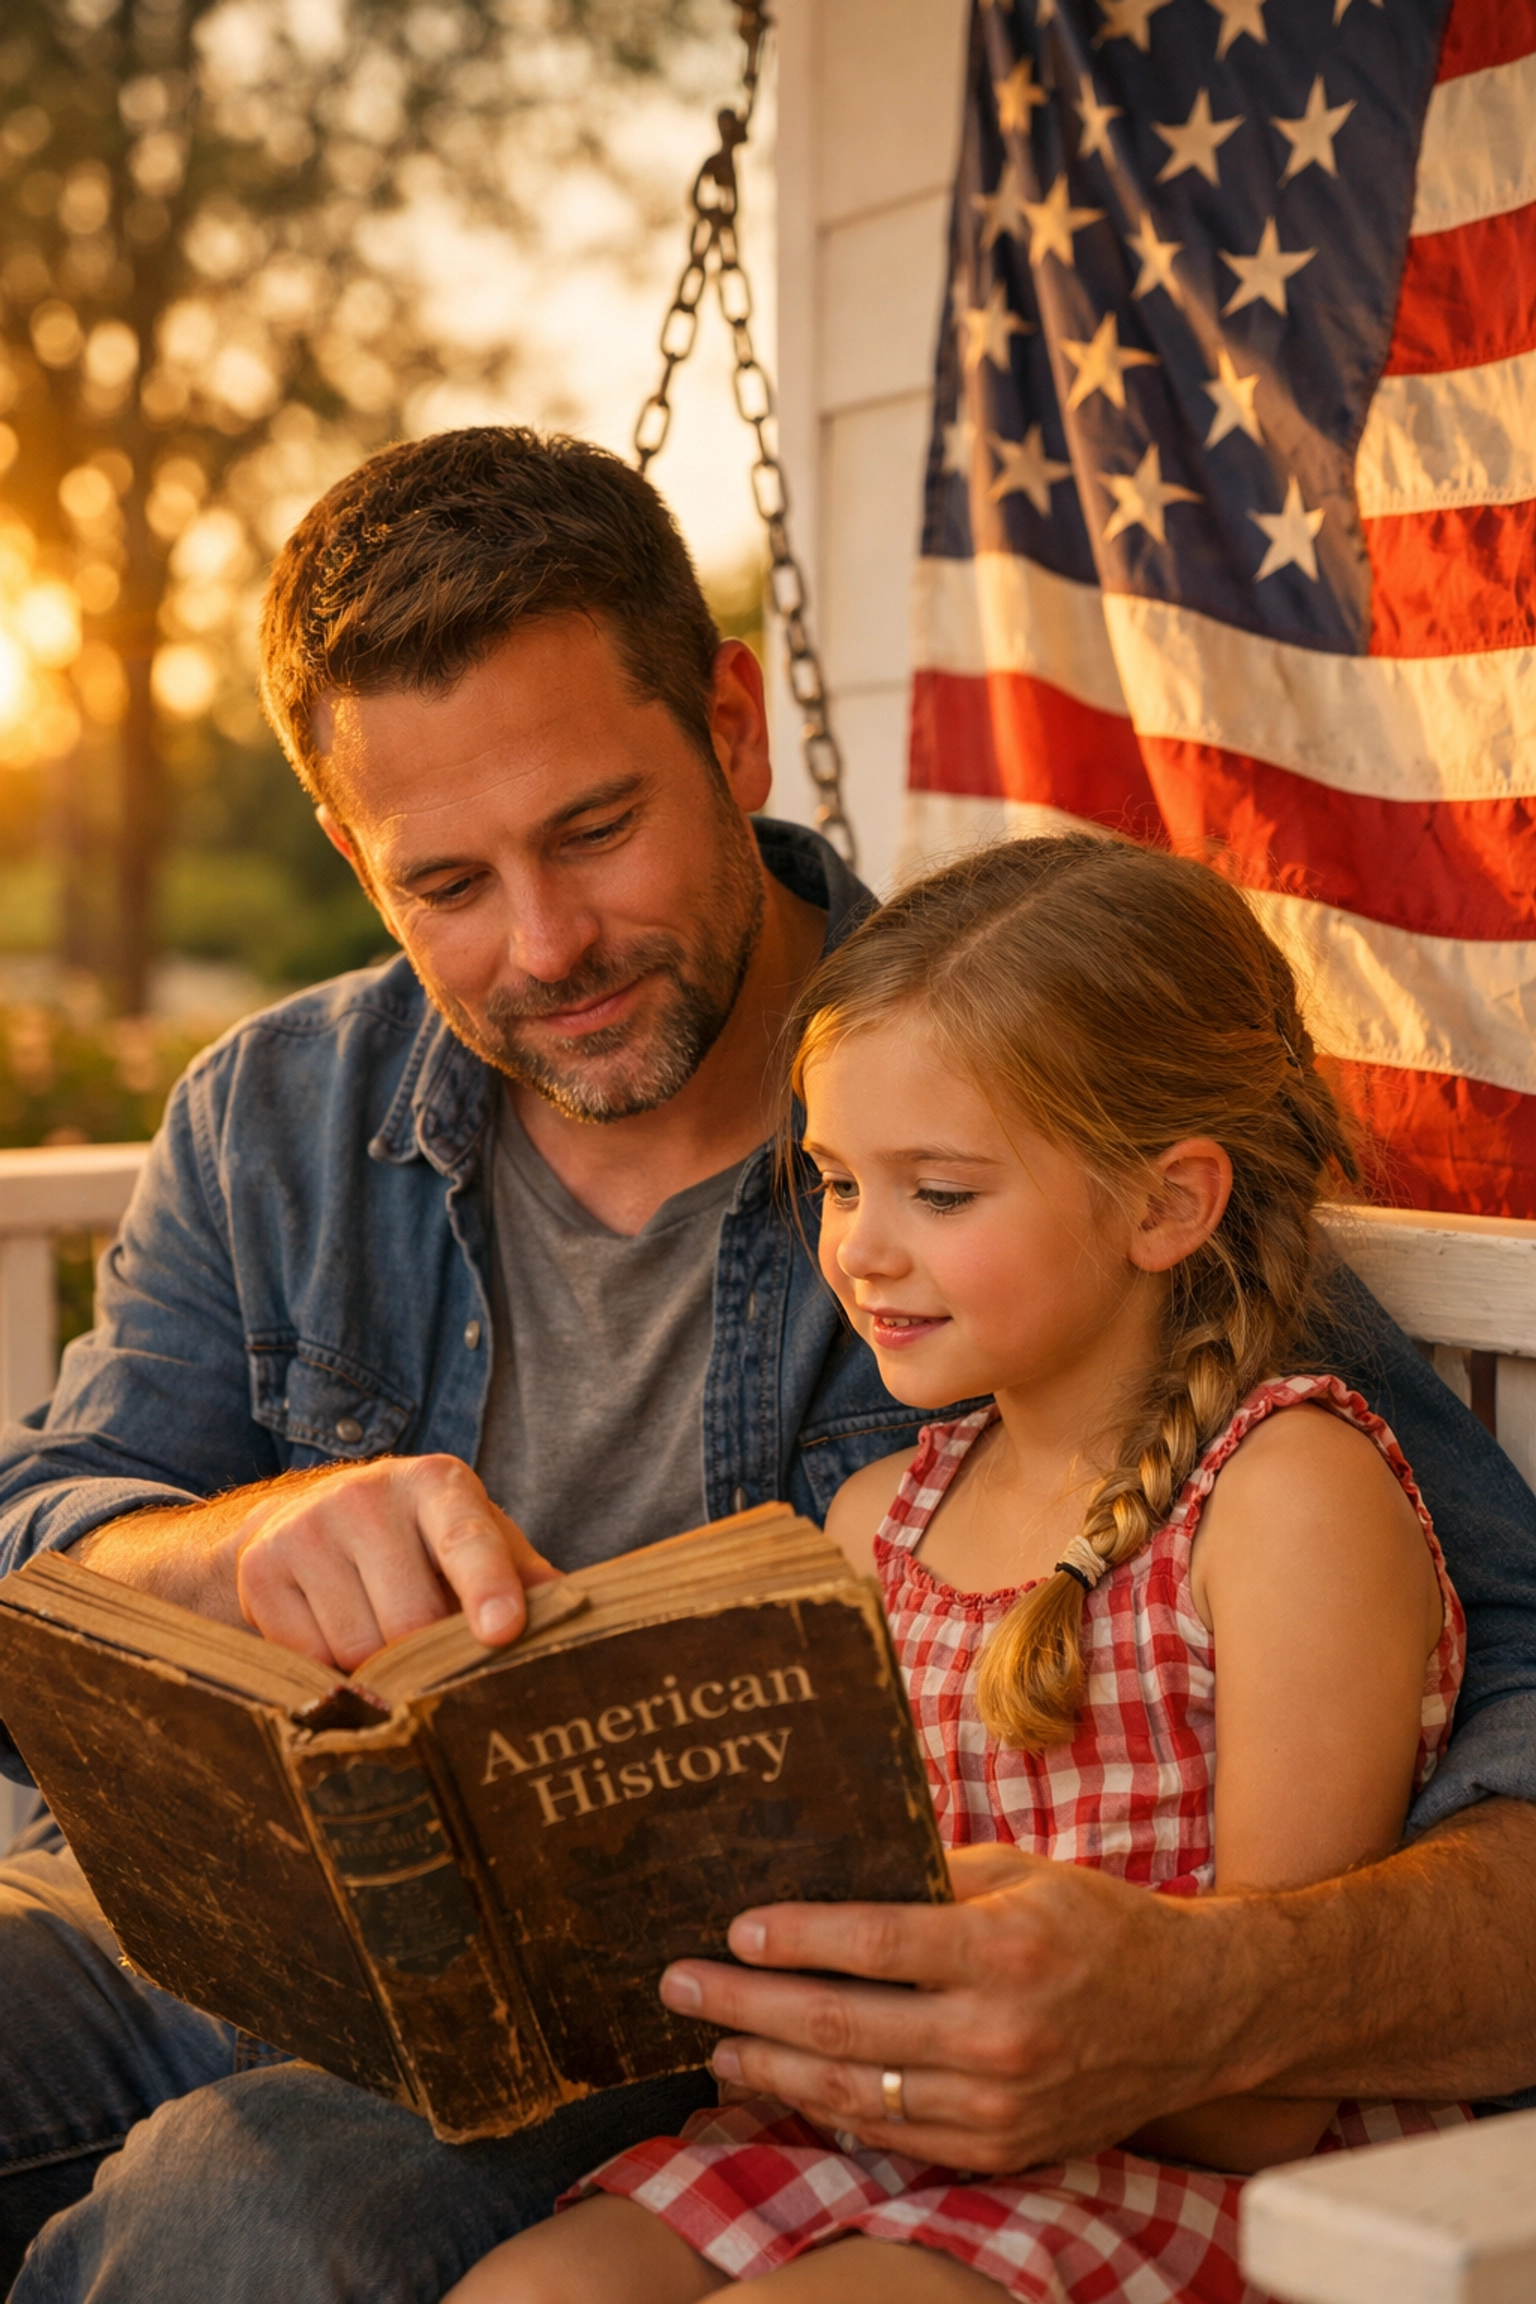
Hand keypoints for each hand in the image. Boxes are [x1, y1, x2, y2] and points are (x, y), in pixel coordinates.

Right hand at [231, 1455, 558, 1669]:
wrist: (304, 1518)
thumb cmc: (417, 1539)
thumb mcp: (476, 1536)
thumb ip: (523, 1572)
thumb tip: (574, 1608)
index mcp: (438, 1485)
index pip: (466, 1539)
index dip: (487, 1587)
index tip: (502, 1631)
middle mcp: (367, 1496)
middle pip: (410, 1620)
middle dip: (427, 1655)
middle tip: (431, 1651)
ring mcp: (307, 1530)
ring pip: (357, 1649)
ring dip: (377, 1668)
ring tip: (380, 1633)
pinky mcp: (262, 1570)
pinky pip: (308, 1661)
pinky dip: (329, 1670)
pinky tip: (334, 1634)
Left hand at [660, 1846, 1248, 2171]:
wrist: (1195, 2012)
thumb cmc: (1097, 1923)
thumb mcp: (1020, 1873)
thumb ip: (931, 1879)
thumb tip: (834, 1872)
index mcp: (1003, 1948)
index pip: (870, 1942)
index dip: (792, 1939)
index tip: (732, 1930)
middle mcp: (998, 2034)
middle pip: (841, 2027)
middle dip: (745, 2007)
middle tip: (679, 1986)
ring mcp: (1000, 2103)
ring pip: (856, 2095)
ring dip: (771, 2072)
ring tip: (715, 2046)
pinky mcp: (1002, 2148)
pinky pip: (897, 2137)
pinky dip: (834, 2112)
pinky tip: (788, 2088)